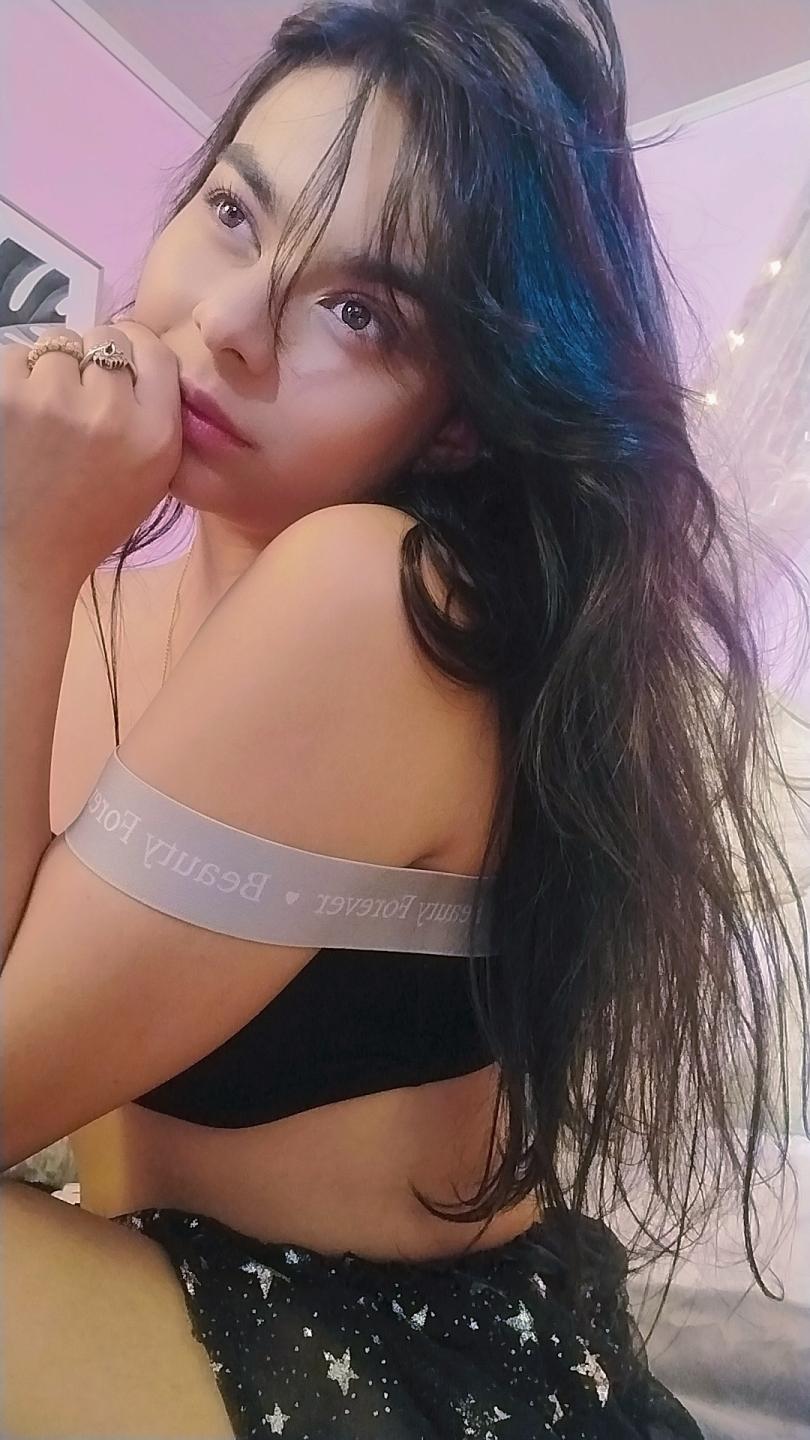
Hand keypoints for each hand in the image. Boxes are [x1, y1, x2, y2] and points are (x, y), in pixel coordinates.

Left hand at [1, 320, 182, 602]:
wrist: (22, 560)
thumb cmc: (84, 522)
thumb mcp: (149, 480)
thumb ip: (154, 419)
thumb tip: (135, 358)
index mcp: (157, 436)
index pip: (154, 351)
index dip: (132, 349)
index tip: (114, 366)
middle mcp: (113, 413)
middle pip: (105, 340)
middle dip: (88, 360)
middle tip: (72, 402)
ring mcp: (55, 400)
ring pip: (55, 346)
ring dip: (45, 372)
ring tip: (39, 419)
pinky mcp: (6, 395)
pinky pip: (13, 356)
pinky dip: (11, 380)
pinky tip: (15, 421)